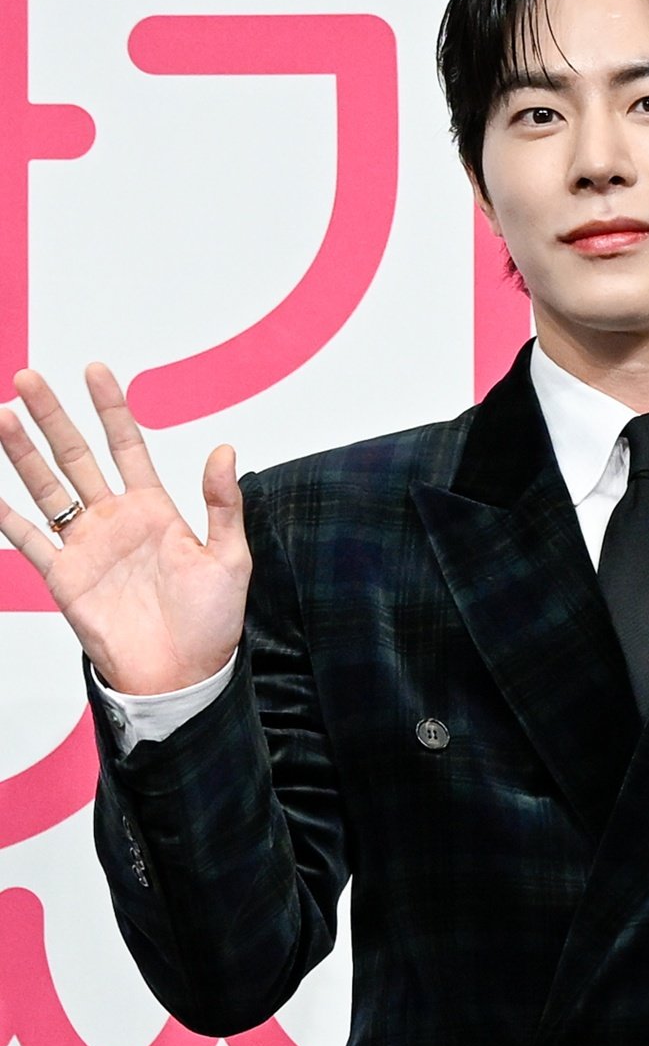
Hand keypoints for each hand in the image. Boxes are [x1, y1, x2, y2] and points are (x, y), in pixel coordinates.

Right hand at [0, 364, 250, 693]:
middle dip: (53, 417)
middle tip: (29, 379)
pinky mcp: (64, 577)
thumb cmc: (210, 621)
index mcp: (155, 510)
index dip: (111, 409)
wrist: (182, 674)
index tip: (95, 370)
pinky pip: (30, 540)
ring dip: (24, 453)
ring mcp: (86, 546)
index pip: (127, 446)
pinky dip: (8, 516)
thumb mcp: (229, 557)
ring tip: (4, 416)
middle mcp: (115, 521)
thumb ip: (222, 504)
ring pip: (48, 488)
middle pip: (77, 457)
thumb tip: (226, 450)